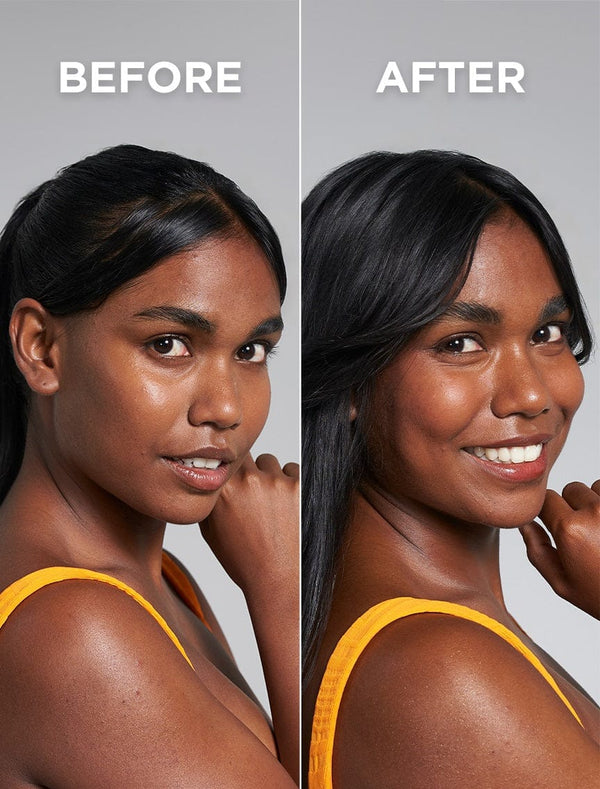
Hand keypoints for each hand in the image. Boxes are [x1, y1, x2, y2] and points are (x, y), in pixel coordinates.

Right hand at [199, 453, 298, 601]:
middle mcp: (248, 481)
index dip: (232, 472)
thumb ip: (208, 502)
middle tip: (256, 499)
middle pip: (249, 458)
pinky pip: (295, 471)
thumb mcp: (211, 533)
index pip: (225, 461)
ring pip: (273, 464)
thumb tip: (207, 480)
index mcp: (223, 490)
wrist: (280, 583)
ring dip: (273, 478)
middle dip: (251, 473)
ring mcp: (277, 482)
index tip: (237, 483)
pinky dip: (293, 485)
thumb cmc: (245, 562)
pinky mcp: (301, 486)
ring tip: (274, 509)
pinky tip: (290, 510)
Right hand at [520, 480, 599, 618]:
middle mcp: (595, 512)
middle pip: (571, 489)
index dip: (548, 512)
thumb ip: (537, 551)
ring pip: (595, 488)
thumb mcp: (563, 583)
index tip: (554, 524)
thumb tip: (525, 524)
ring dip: (596, 503)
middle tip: (584, 533)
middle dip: (572, 506)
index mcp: (570, 529)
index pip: (546, 499)